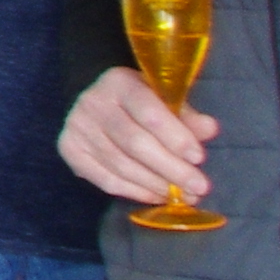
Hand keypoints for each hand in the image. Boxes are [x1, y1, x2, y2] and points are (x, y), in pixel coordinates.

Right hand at [60, 66, 215, 206]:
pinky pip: (106, 180)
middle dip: (171, 168)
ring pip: (121, 165)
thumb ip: (186, 116)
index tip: (199, 158)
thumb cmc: (140, 101)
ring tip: (184, 196)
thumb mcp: (164, 99)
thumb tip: (210, 129)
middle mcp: (93, 103)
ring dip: (157, 185)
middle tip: (199, 187)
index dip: (175, 137)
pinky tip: (158, 197)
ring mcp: (77, 127)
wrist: (98, 101)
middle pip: (135, 143)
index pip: (148, 113)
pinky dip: (136, 192)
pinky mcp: (70, 150)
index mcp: (119, 83)